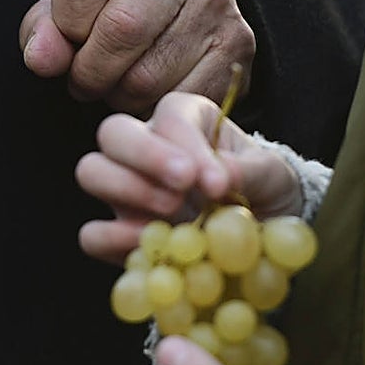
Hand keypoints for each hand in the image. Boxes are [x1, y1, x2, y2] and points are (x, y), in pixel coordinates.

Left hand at [19, 0, 253, 111]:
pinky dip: (151, 109)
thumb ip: (43, 27)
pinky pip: (179, 99)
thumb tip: (44, 59)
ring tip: (116, 80)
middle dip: (88, 71)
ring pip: (148, 77)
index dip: (64, 19)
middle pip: (121, 29)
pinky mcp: (238, 43)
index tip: (69, 34)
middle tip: (83, 77)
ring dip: (118, 95)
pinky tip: (146, 92)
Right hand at [75, 92, 300, 265]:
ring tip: (172, 212)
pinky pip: (92, 234)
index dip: (187, 146)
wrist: (263, 232)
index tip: (216, 183)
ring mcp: (125, 189)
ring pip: (91, 171)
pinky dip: (113, 240)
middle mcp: (145, 146)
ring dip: (126, 190)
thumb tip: (222, 176)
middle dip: (144, 156)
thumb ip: (251, 170)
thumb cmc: (264, 189)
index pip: (169, 117)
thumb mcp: (273, 174)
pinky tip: (151, 247)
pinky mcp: (119, 230)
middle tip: (183, 188)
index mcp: (184, 118)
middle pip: (113, 132)